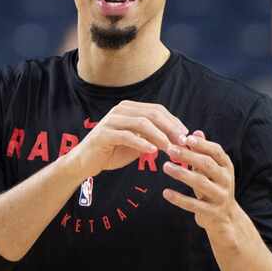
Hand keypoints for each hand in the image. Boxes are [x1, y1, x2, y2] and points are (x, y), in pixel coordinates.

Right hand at [67, 100, 188, 178]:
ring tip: (170, 148)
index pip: (157, 110)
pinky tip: (153, 151)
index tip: (186, 135)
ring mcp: (111, 120)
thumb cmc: (113, 151)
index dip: (174, 121)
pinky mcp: (104, 134)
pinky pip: (126, 136)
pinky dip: (142, 143)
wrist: (85, 162)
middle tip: (182, 141)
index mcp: (130, 108)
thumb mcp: (137, 142)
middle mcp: (121, 110)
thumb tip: (178, 138)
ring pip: (141, 123)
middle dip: (170, 127)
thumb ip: (153, 137)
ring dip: (159, 136)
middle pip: (152, 114)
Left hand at [161, 130, 239, 237]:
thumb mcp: (212, 170)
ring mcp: (220, 196)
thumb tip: (196, 132)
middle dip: (188, 156)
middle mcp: (226, 180)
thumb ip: (204, 152)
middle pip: (207, 165)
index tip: (185, 138)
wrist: (226, 218)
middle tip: (170, 149)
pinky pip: (193, 204)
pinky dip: (179, 198)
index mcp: (226, 167)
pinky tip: (165, 192)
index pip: (216, 151)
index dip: (202, 144)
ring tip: (165, 167)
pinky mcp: (211, 212)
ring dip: (182, 174)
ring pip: (200, 183)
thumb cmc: (214, 187)